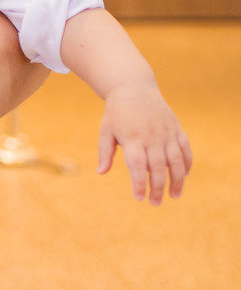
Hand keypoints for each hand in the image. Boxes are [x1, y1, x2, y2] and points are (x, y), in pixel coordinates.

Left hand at [98, 81, 191, 203]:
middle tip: (155, 203)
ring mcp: (166, 132)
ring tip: (174, 196)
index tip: (139, 197)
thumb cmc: (117, 112)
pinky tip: (185, 175)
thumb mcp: (106, 130)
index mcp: (132, 138)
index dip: (139, 183)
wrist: (133, 86)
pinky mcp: (176, 128)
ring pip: (176, 161)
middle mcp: (151, 136)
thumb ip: (105, 152)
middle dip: (158, 188)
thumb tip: (101, 172)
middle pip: (158, 168)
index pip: (138, 166)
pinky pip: (185, 149)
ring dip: (178, 180)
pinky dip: (187, 163)